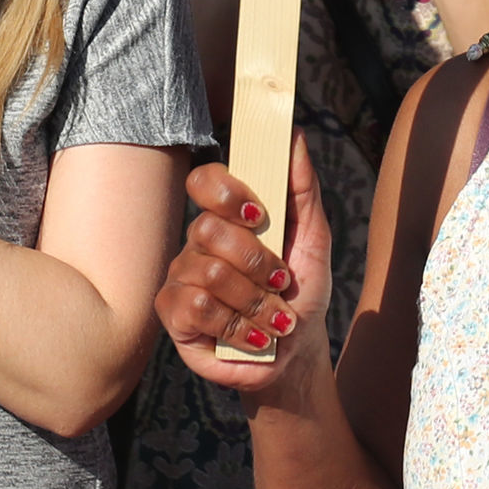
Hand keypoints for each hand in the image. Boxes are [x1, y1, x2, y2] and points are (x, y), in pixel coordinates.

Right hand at [159, 140, 334, 396]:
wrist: (296, 352)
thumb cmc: (301, 291)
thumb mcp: (315, 239)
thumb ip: (304, 188)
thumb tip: (295, 136)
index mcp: (227, 217)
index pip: (204, 180)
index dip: (226, 192)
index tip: (260, 215)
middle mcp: (198, 242)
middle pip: (209, 229)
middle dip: (256, 260)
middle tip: (281, 281)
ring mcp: (182, 277)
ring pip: (210, 272)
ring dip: (255, 300)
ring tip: (275, 317)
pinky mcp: (173, 316)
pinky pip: (195, 306)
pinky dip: (236, 325)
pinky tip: (253, 336)